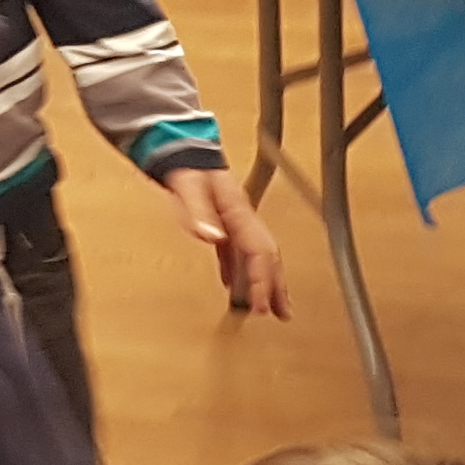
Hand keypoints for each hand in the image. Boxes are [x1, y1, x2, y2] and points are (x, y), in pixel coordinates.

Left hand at [163, 167, 286, 319]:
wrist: (182, 151)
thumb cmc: (187, 167)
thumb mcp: (189, 187)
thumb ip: (198, 213)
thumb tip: (213, 238)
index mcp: (239, 212)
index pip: (259, 252)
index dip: (262, 281)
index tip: (260, 306)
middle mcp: (243, 218)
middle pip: (268, 257)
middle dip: (276, 286)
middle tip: (281, 313)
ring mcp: (236, 221)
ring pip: (258, 257)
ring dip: (265, 283)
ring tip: (270, 308)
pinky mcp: (226, 223)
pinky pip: (240, 253)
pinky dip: (242, 272)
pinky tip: (235, 288)